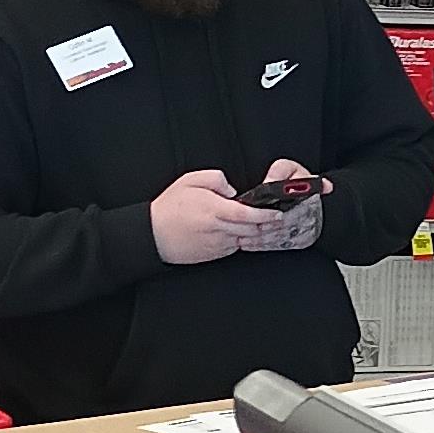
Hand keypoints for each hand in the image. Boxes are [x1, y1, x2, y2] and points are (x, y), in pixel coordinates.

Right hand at [150, 166, 324, 263]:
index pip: (247, 214)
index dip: (265, 215)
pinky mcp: (214, 253)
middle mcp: (218, 229)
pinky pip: (234, 246)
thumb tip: (234, 190)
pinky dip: (243, 240)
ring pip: (245, 239)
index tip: (277, 213)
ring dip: (257, 234)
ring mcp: (217, 244)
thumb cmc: (170, 207)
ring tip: (268, 226)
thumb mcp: (190, 181)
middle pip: (251, 229)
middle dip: (268, 225)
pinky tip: (245, 233)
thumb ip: (216, 179)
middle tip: (280, 219)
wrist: (153, 235)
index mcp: (213, 210)